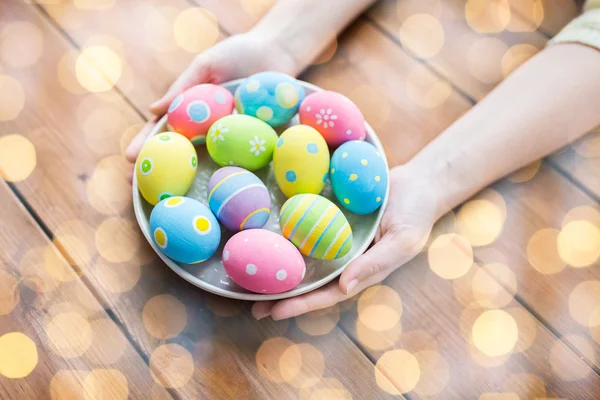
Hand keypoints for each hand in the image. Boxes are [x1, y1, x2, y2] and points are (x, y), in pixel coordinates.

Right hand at [125, 32, 297, 176]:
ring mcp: (229, 135)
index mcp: (190, 109)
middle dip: (160, 170)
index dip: (145, 144)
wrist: (277, 52)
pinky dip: (230, 172)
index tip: (129, 159)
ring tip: (172, 197)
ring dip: (191, 179)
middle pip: (180, 152)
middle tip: (141, 188)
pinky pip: (240, 156)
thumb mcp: (206, 65)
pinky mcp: (253, 139)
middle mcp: (207, 127)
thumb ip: (183, 86)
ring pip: (207, 160)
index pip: (163, 130)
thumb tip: (153, 110)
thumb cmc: (237, 54)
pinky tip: (221, 189)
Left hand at [252, 166, 439, 319]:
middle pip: (309, 282)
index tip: (274, 312)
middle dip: (283, 295)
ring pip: (304, 259)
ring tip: (251, 280)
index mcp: (361, 271)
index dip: (301, 304)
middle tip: (251, 306)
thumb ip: (376, 264)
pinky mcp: (331, 220)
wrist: (419, 183)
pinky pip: (308, 231)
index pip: (327, 294)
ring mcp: (337, 240)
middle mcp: (345, 260)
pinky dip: (289, 239)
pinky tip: (267, 241)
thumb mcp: (402, 241)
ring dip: (280, 270)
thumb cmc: (416, 214)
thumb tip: (345, 288)